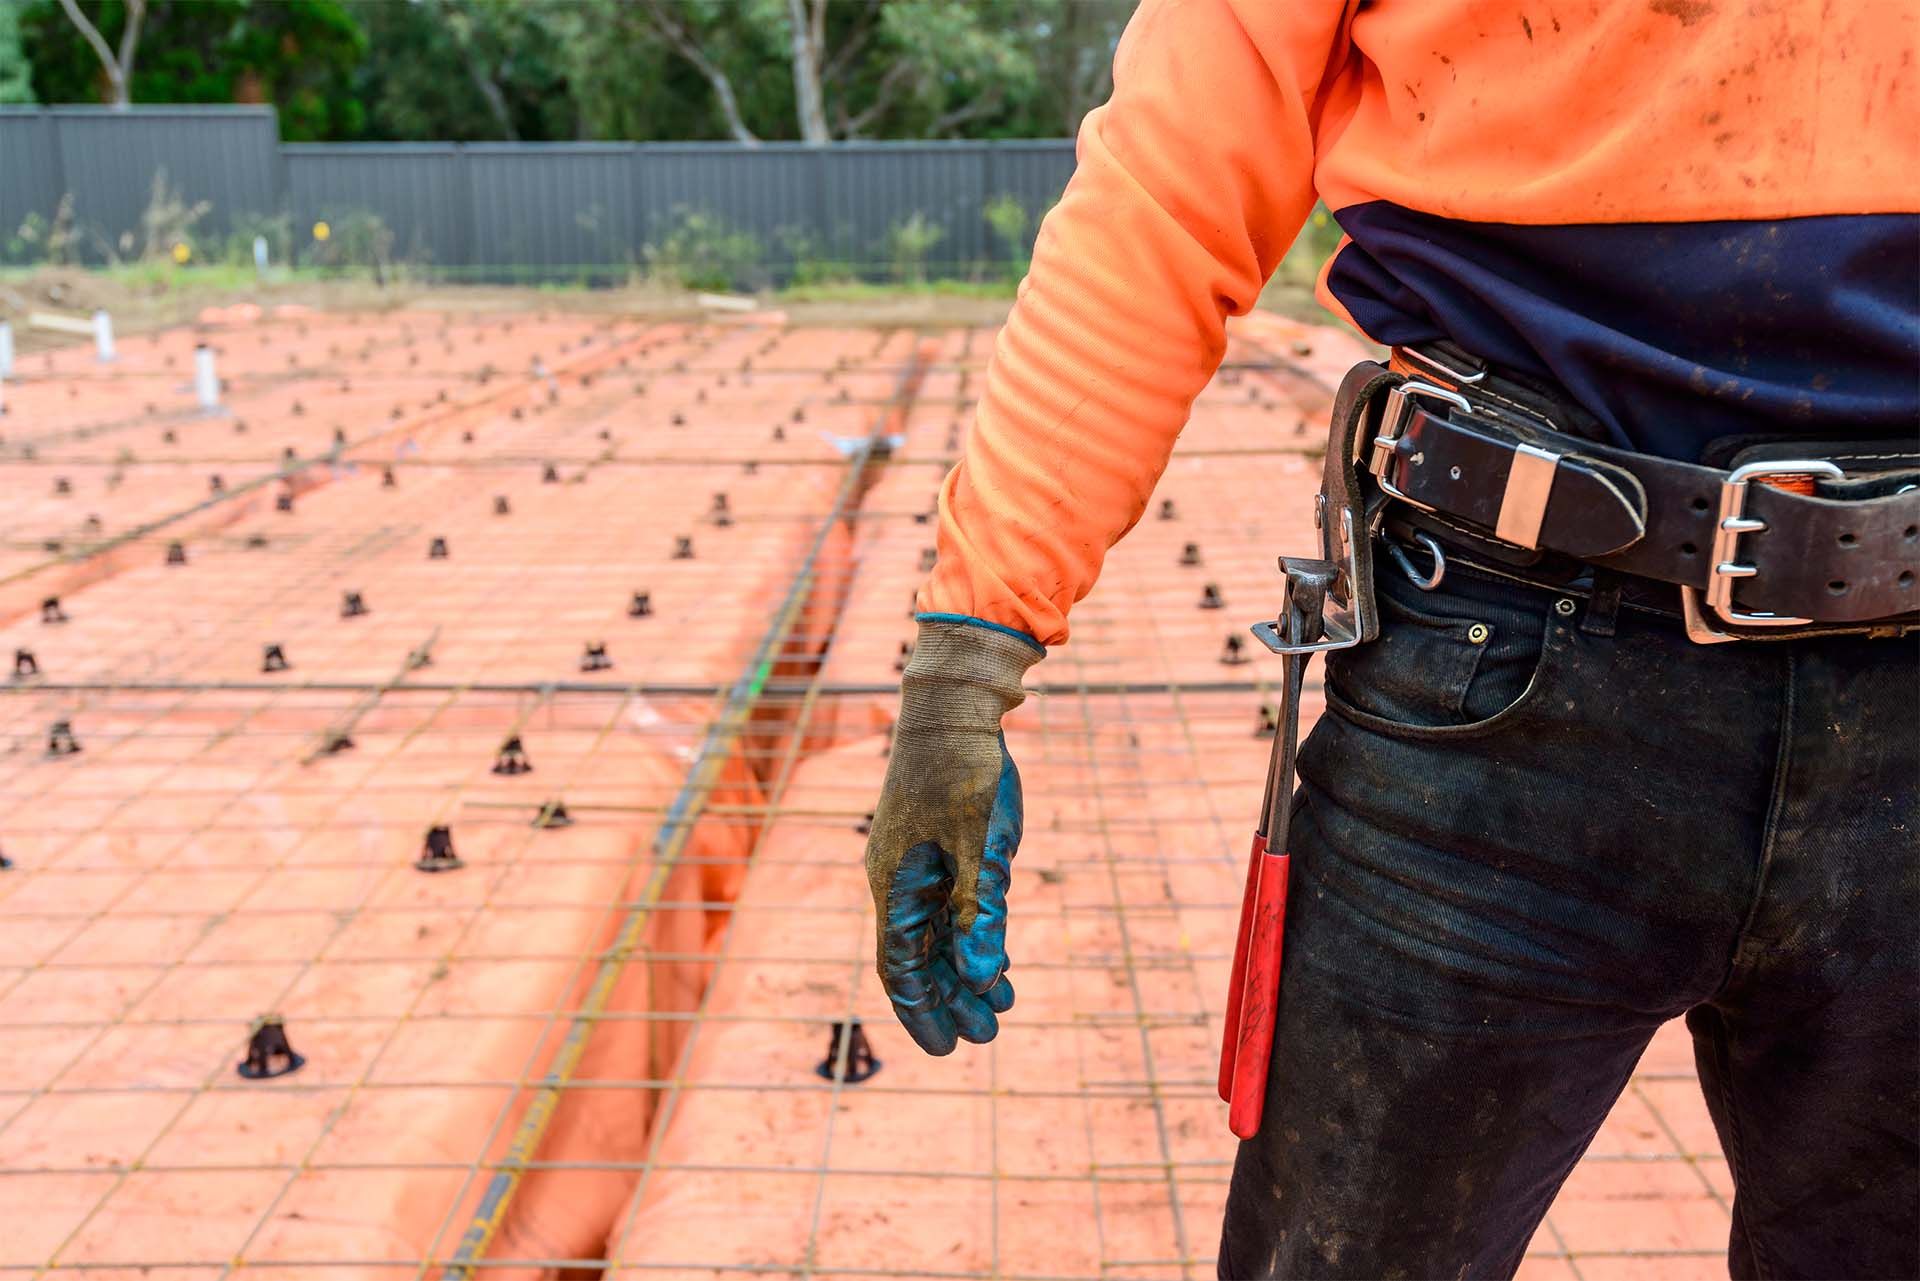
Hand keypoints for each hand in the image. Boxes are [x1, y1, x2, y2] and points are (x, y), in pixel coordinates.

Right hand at [864, 616, 1042, 1053]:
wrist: (955, 702)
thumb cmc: (966, 770)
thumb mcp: (984, 847)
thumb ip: (981, 914)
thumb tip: (982, 978)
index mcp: (895, 883)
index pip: (901, 966)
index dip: (923, 1010)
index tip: (946, 1050)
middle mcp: (898, 879)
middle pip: (919, 956)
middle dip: (950, 999)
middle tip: (985, 1037)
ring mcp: (916, 862)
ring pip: (936, 933)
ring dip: (964, 970)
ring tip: (998, 1008)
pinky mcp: (937, 846)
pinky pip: (949, 904)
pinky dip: (971, 933)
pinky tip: (997, 956)